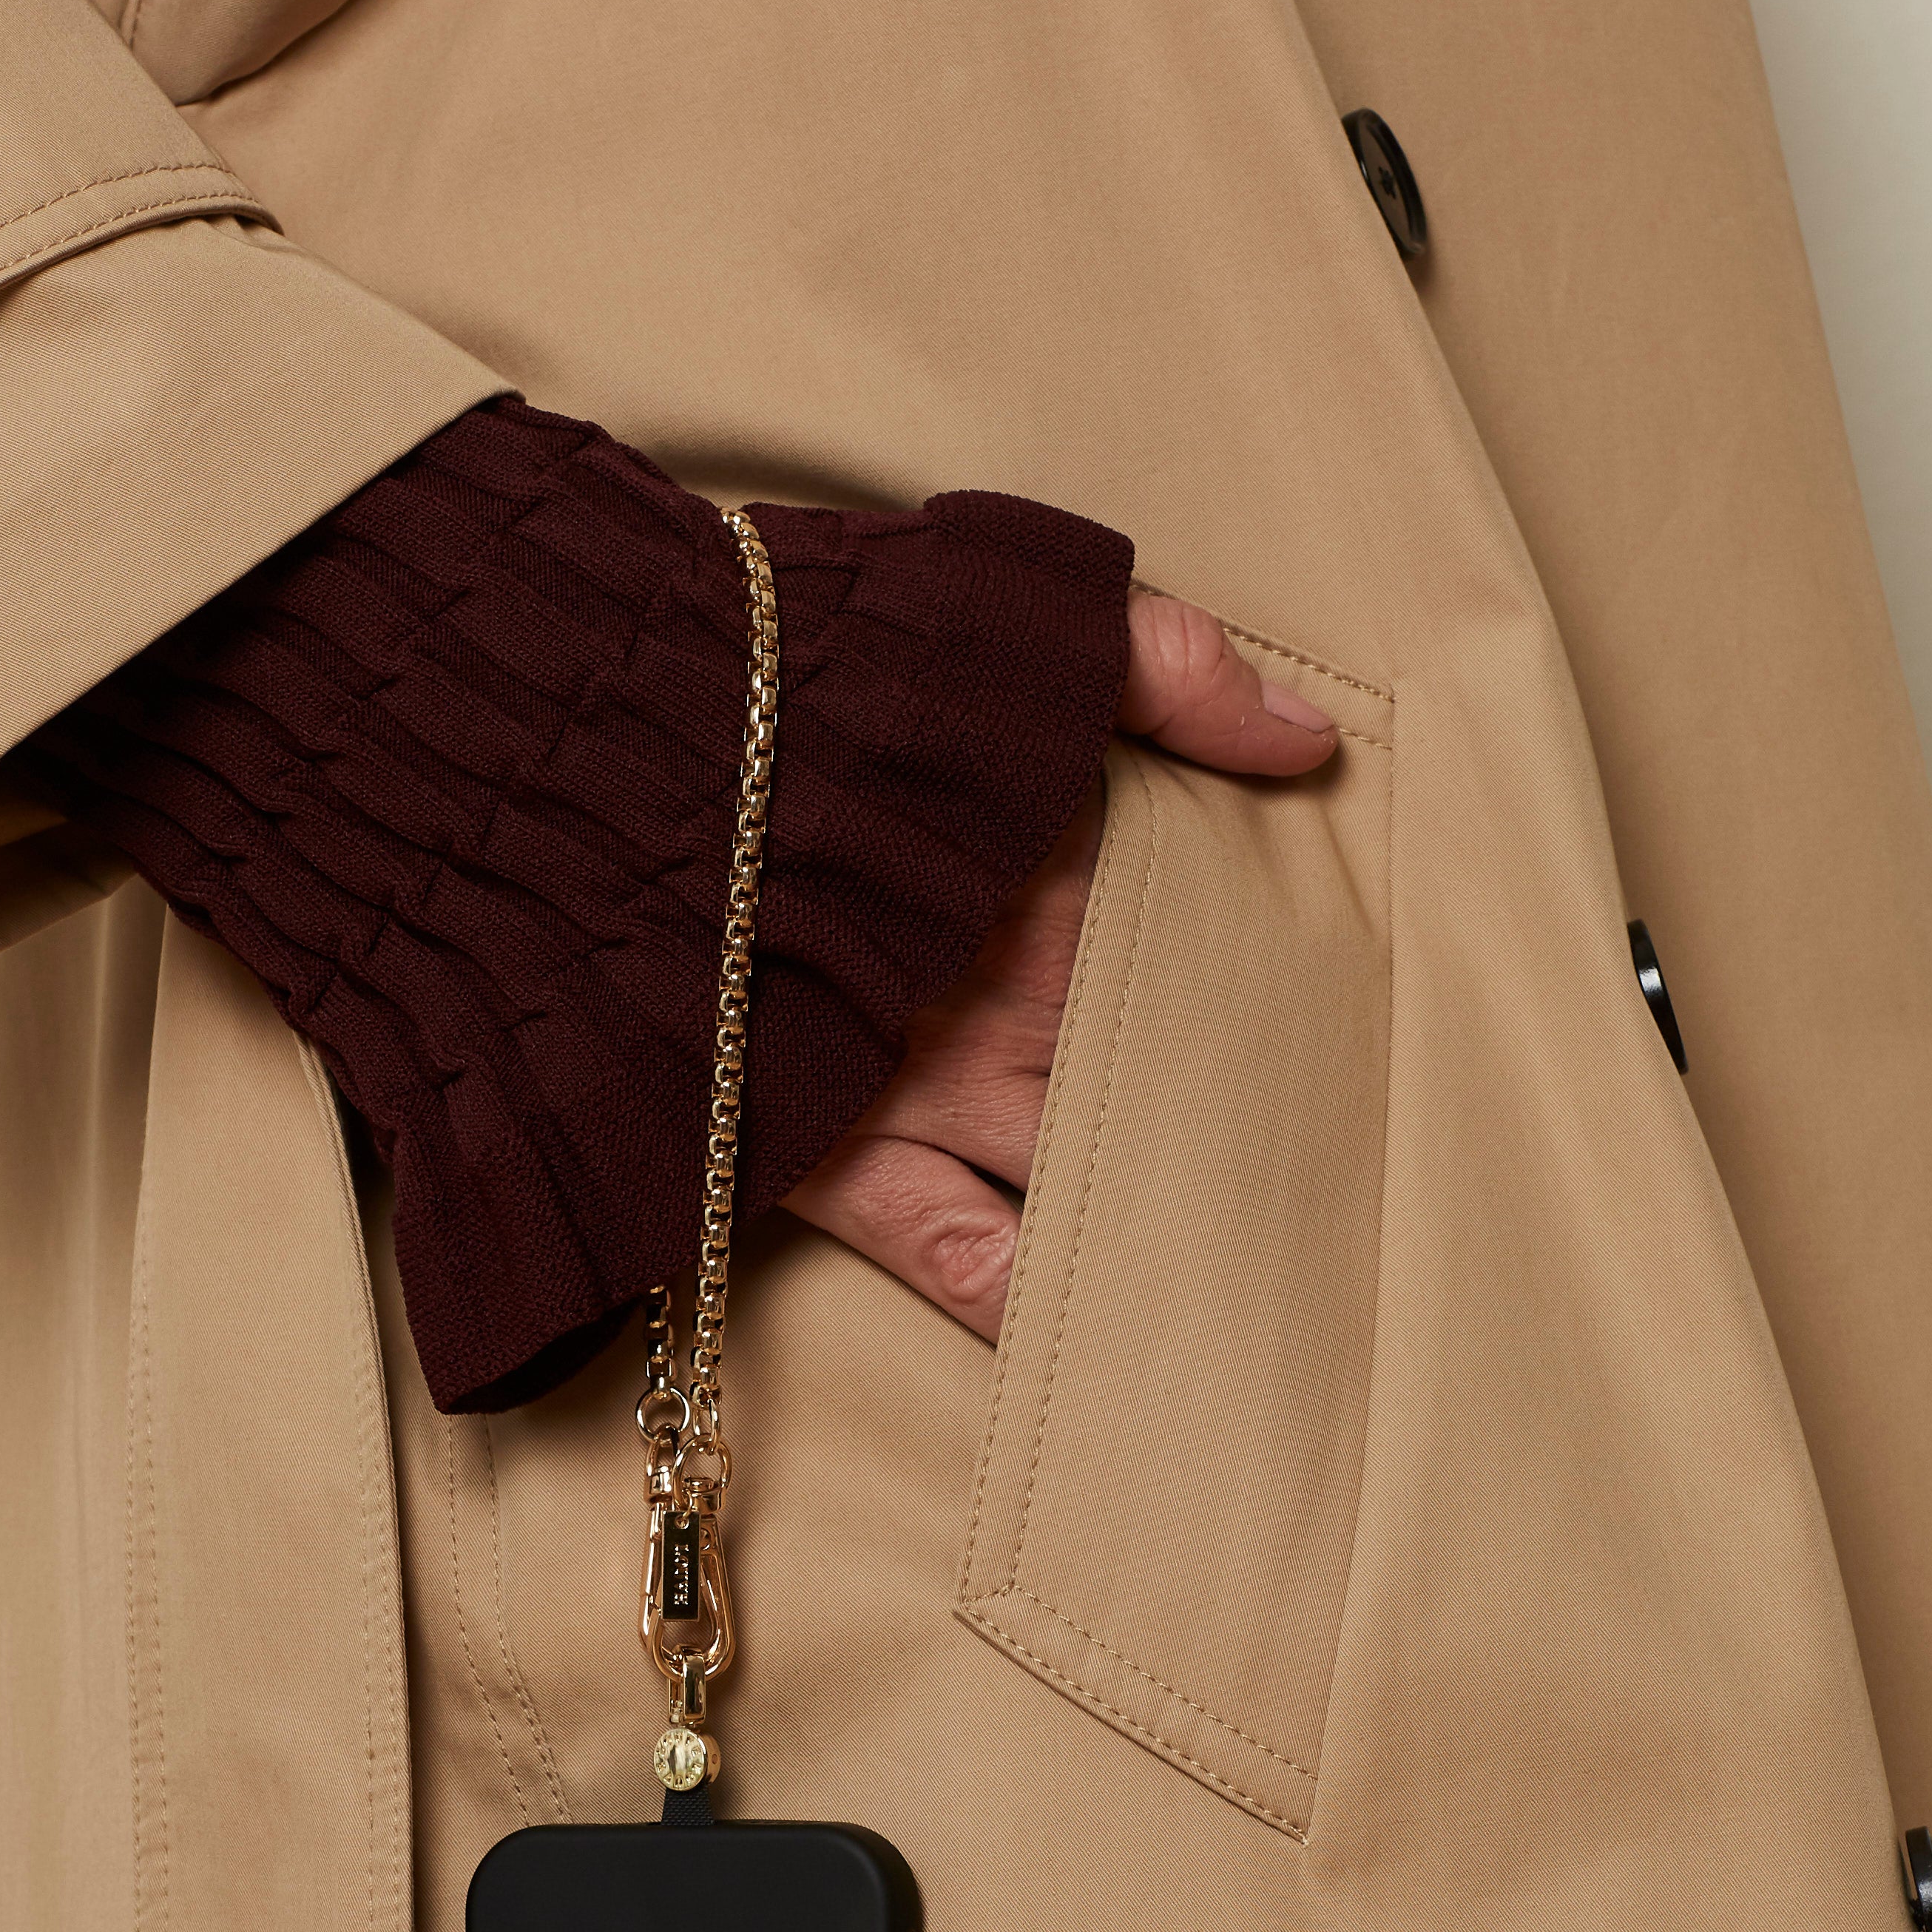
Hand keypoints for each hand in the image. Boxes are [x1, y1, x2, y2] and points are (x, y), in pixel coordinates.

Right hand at [782, 591, 1334, 1331]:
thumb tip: (1309, 743)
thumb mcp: (987, 607)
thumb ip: (1161, 660)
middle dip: (1237, 1126)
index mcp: (1056, 862)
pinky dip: (1026, 1296)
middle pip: (1160, 1080)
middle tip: (1340, 1189)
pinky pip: (958, 1252)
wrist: (572, 743)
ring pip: (1083, 1181)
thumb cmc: (775, 658)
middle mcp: (1010, 989)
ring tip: (1251, 1287)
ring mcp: (921, 1084)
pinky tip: (1092, 1324)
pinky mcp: (829, 1154)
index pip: (1206, 945)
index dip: (1280, 989)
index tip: (1360, 1028)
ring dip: (1156, 1224)